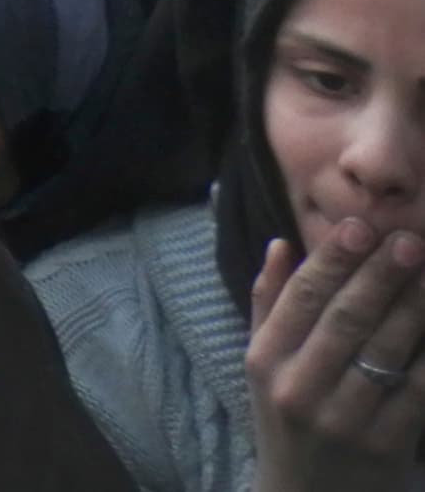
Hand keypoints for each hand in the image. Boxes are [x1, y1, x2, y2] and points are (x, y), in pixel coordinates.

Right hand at [248, 221, 424, 491]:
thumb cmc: (286, 419)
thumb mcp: (263, 364)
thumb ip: (270, 302)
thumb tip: (282, 244)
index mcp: (266, 360)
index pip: (302, 298)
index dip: (333, 260)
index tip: (361, 226)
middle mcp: (300, 388)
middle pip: (346, 320)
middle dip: (380, 277)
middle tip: (409, 241)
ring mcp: (343, 420)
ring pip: (385, 353)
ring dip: (413, 309)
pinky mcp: (385, 447)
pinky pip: (416, 391)